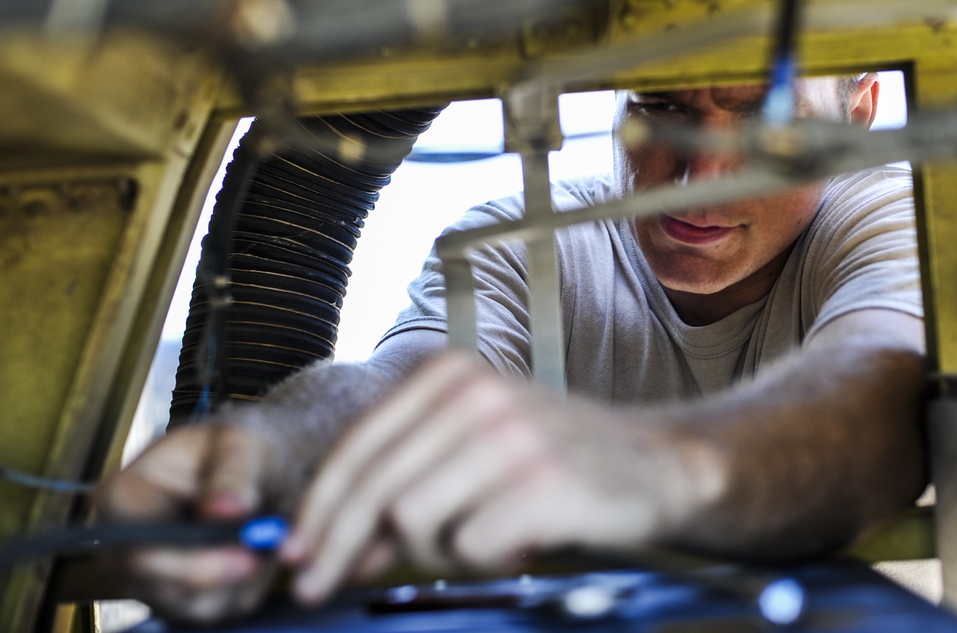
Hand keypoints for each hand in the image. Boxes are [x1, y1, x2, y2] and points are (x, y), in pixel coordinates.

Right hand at [94, 423, 281, 623]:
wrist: (251, 465)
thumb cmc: (237, 448)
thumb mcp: (241, 444)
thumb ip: (234, 475)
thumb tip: (227, 509)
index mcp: (123, 496)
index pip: (140, 549)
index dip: (192, 564)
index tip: (247, 557)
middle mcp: (124, 544)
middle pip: (165, 589)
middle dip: (224, 576)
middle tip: (268, 556)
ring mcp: (148, 576)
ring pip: (195, 607)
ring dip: (240, 583)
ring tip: (265, 539)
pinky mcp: (178, 596)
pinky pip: (215, 612)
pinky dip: (244, 590)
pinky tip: (257, 555)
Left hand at [280, 352, 701, 604]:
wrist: (654, 464)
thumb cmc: (551, 461)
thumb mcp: (470, 452)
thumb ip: (404, 484)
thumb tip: (334, 547)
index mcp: (448, 375)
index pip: (357, 446)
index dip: (318, 508)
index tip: (296, 555)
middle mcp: (474, 394)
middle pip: (374, 486)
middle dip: (339, 548)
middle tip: (316, 589)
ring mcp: (510, 433)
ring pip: (414, 517)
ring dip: (434, 551)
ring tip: (478, 542)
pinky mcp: (542, 478)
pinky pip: (471, 543)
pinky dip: (484, 558)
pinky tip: (518, 542)